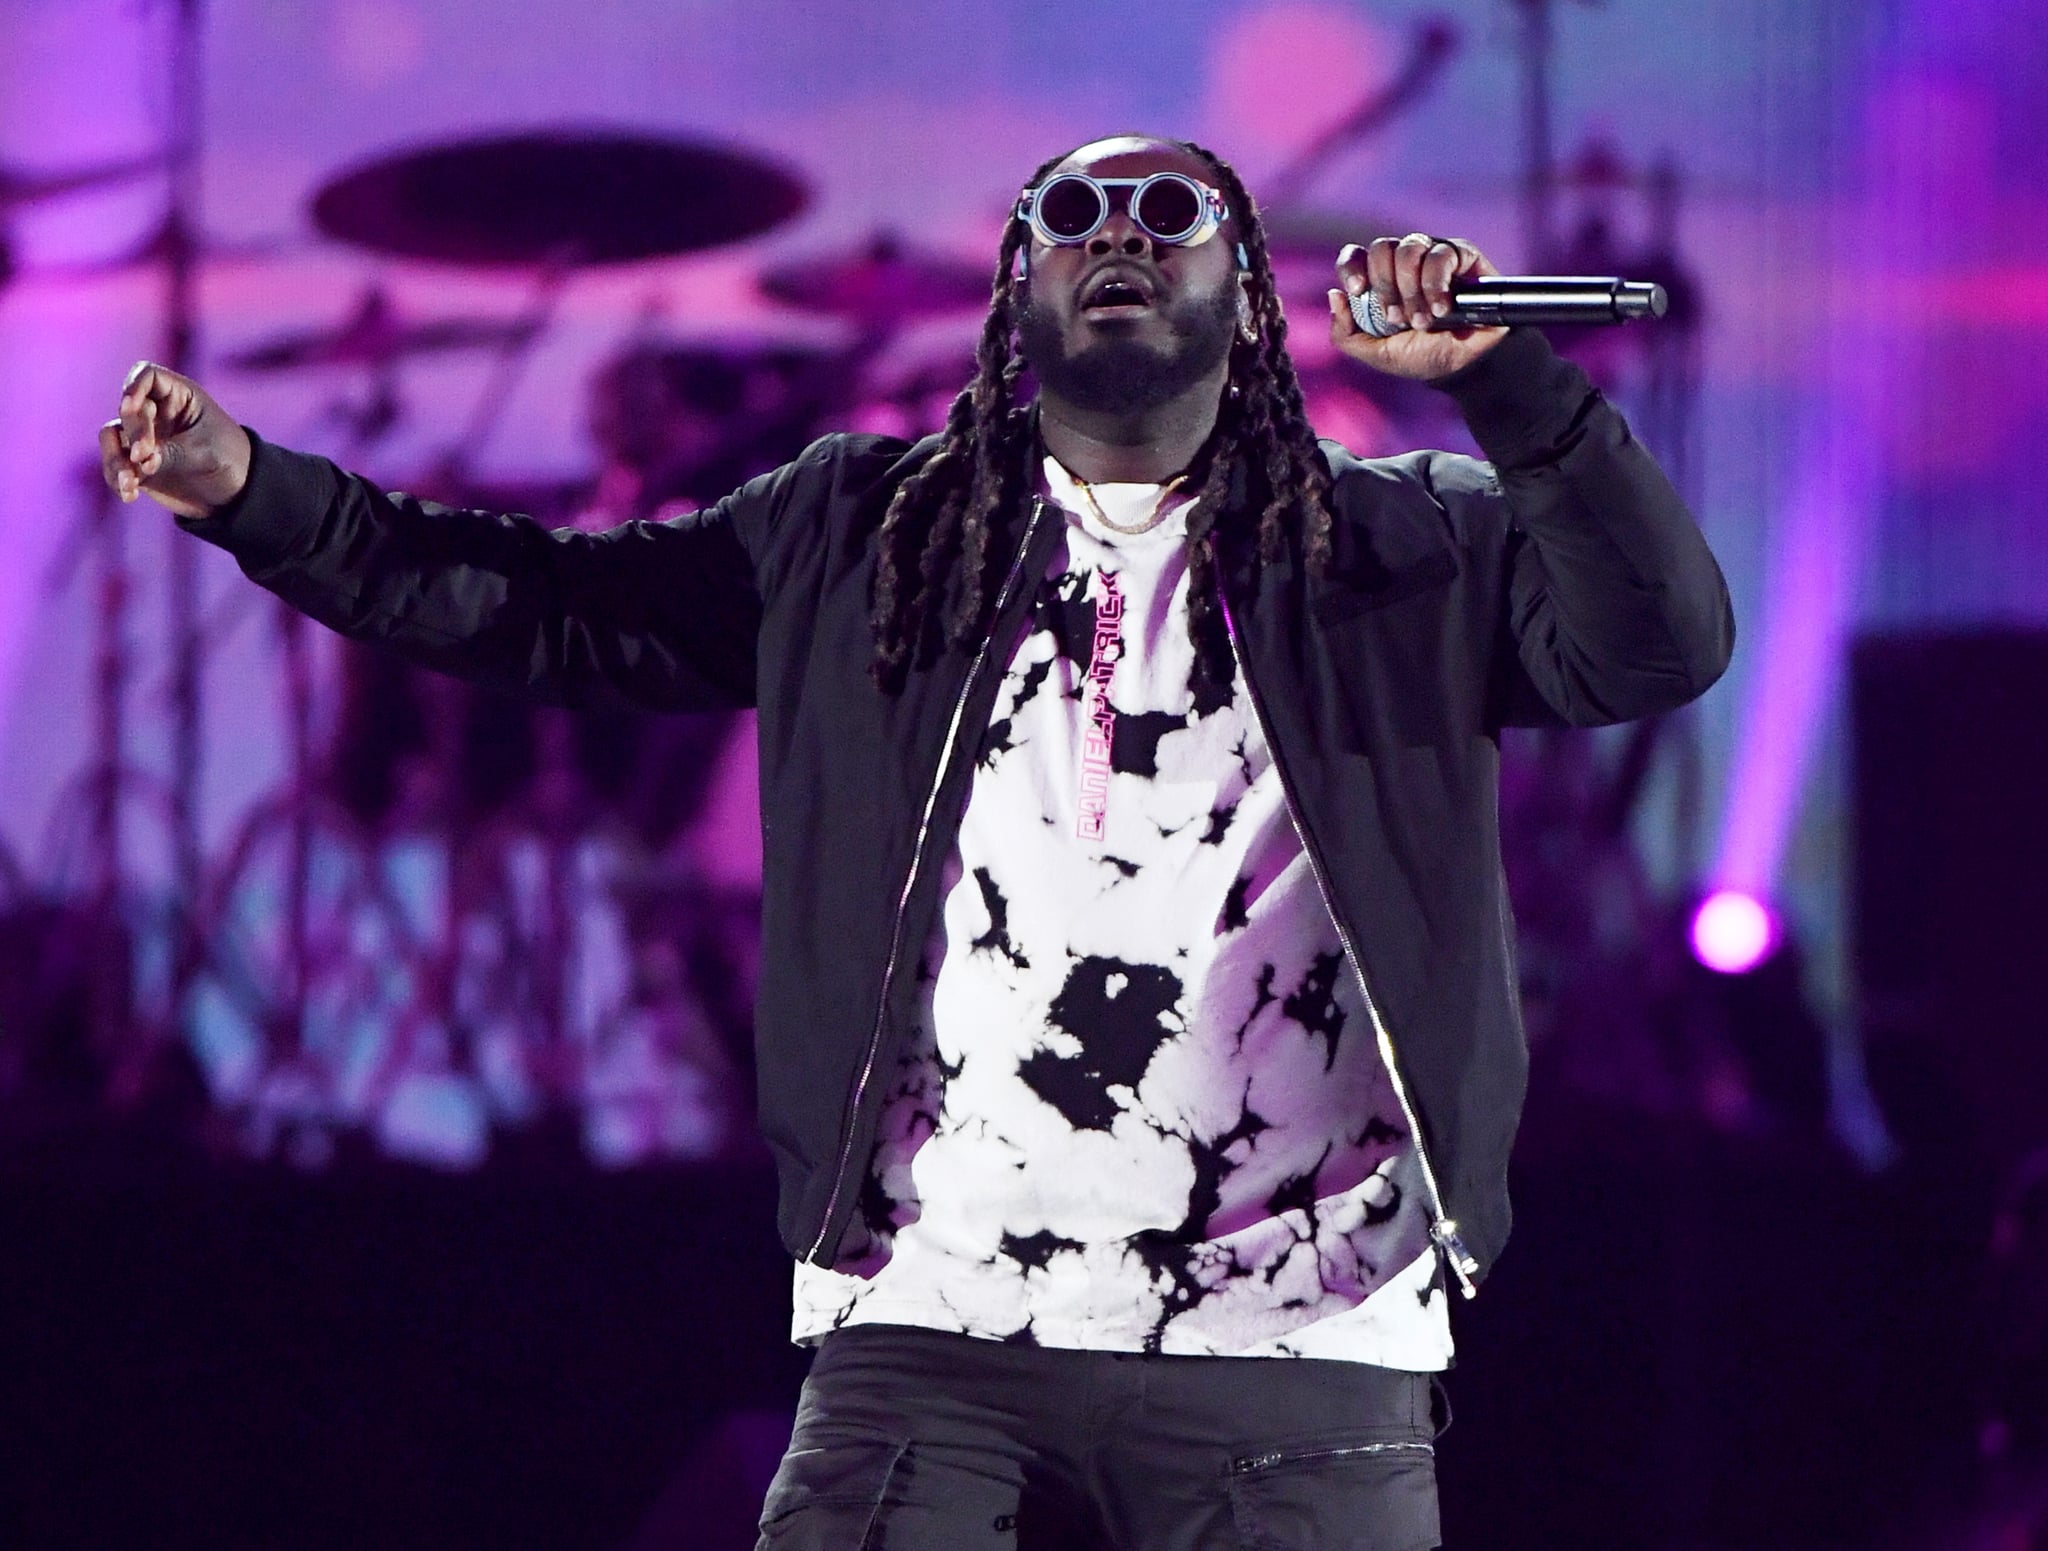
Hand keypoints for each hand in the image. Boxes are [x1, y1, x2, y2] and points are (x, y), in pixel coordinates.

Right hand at [98, 361, 251, 519]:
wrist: (235, 494)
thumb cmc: (229, 461)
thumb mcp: (204, 454)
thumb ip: (170, 453)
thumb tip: (137, 461)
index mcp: (180, 397)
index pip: (147, 376)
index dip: (133, 387)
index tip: (130, 407)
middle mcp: (157, 412)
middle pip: (129, 411)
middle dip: (134, 433)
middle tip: (144, 456)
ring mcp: (144, 437)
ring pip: (111, 437)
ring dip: (116, 459)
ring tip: (131, 483)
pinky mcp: (136, 463)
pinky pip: (114, 464)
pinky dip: (117, 478)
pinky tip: (130, 495)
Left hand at [1327, 234, 1508, 381]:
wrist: (1465, 365)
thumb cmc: (1421, 356)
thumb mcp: (1375, 354)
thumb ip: (1344, 333)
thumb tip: (1334, 294)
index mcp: (1379, 280)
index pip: (1355, 255)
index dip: (1352, 267)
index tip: (1358, 290)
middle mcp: (1403, 262)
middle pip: (1381, 247)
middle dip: (1386, 288)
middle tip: (1398, 320)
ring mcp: (1432, 254)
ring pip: (1410, 249)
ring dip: (1413, 291)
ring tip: (1424, 321)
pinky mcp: (1461, 255)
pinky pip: (1441, 254)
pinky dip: (1437, 285)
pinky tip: (1443, 310)